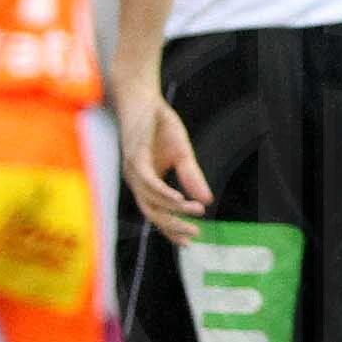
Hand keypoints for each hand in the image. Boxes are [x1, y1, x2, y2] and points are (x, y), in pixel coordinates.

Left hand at [114, 87, 214, 246]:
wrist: (143, 97)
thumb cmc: (159, 126)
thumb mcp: (183, 154)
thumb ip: (192, 177)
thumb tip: (207, 201)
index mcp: (147, 183)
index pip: (158, 213)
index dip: (172, 230)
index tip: (191, 244)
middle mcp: (136, 181)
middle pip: (152, 214)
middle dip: (173, 227)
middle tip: (196, 235)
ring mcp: (133, 169)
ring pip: (151, 199)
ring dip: (175, 208)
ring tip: (197, 211)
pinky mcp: (134, 155)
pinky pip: (147, 180)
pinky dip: (162, 191)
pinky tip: (178, 198)